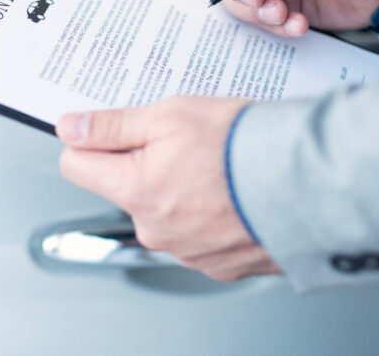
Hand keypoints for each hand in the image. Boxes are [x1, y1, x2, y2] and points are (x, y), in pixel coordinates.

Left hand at [57, 97, 280, 280]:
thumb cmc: (243, 145)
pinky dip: (208, 211)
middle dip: (142, 162)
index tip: (113, 130)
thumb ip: (112, 125)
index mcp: (134, 190)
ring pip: (161, 209)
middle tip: (183, 140)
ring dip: (178, 187)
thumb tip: (69, 128)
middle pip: (123, 187)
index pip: (75, 166)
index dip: (92, 141)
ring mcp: (185, 251)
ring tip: (216, 164)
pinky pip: (196, 232)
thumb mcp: (169, 115)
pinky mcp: (218, 263)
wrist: (309, 184)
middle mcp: (153, 228)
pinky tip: (232, 190)